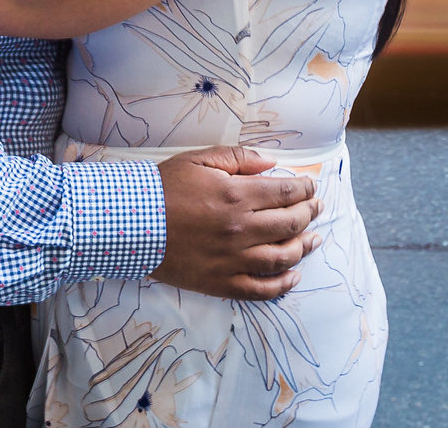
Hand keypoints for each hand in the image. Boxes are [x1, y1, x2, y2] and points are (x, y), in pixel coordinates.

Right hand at [153, 146, 321, 300]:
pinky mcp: (221, 283)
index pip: (286, 194)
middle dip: (310, 213)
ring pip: (283, 258)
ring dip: (304, 247)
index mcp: (236, 196)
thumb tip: (271, 165)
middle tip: (317, 207)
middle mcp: (240, 230)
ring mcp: (233, 260)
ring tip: (313, 239)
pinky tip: (293, 275)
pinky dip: (283, 285)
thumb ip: (239, 158)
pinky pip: (261, 289)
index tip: (311, 186)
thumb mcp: (199, 159)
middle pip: (290, 224)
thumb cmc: (163, 189)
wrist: (131, 224)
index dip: (305, 189)